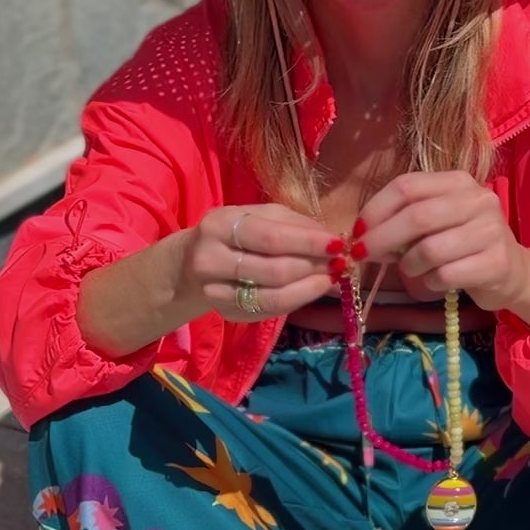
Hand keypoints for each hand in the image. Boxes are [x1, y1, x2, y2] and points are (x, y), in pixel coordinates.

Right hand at [179, 203, 336, 323]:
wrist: (190, 262)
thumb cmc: (235, 232)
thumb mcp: (259, 216)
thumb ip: (295, 225)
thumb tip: (334, 242)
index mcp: (221, 225)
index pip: (271, 237)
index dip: (308, 243)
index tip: (339, 245)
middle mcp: (211, 259)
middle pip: (274, 271)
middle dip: (313, 268)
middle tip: (339, 264)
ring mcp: (215, 291)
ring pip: (272, 297)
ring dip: (309, 290)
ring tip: (329, 279)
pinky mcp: (225, 313)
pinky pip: (267, 312)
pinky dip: (295, 302)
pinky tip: (310, 291)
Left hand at [354, 171, 529, 311]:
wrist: (513, 272)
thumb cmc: (464, 245)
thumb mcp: (438, 222)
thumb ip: (405, 221)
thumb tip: (362, 236)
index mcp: (459, 181)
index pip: (407, 186)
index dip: (376, 209)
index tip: (357, 231)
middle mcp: (479, 200)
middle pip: (416, 216)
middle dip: (381, 238)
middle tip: (362, 255)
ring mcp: (491, 231)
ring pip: (429, 249)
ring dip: (409, 265)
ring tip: (411, 270)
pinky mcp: (496, 263)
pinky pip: (445, 275)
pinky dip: (429, 282)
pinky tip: (434, 281)